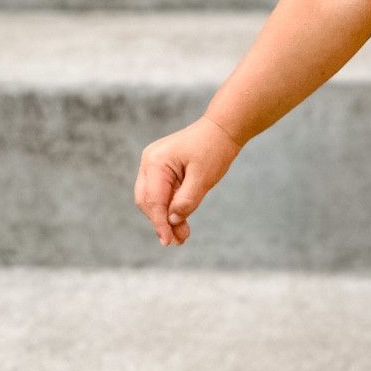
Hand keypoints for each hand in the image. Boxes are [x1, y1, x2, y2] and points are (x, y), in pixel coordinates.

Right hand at [133, 115, 240, 245]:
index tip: (168, 241)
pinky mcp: (163, 170)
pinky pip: (162, 193)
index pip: (153, 200)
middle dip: (161, 223)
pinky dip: (170, 208)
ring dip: (166, 218)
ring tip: (182, 237)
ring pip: (154, 200)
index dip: (160, 223)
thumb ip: (187, 200)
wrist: (223, 129)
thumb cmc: (214, 148)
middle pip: (148, 201)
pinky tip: (181, 223)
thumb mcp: (203, 177)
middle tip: (177, 242)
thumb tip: (173, 220)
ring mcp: (154, 165)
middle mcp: (149, 162)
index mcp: (155, 161)